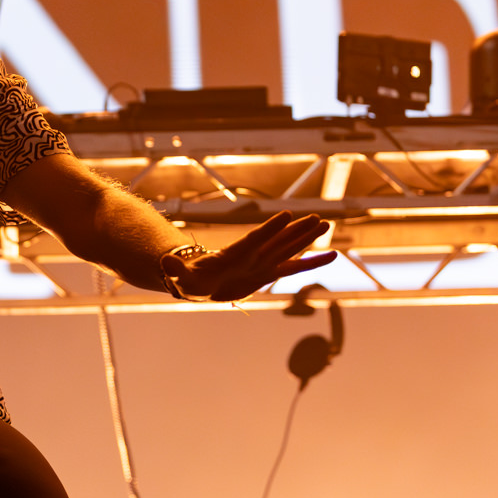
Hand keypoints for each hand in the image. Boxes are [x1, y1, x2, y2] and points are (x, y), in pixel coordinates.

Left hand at [161, 211, 336, 301]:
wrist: (196, 282)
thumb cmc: (188, 279)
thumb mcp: (179, 277)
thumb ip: (175, 270)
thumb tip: (165, 265)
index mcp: (233, 255)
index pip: (254, 240)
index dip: (268, 229)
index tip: (285, 215)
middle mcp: (251, 255)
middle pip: (277, 240)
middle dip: (296, 230)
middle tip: (317, 217)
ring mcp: (262, 263)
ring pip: (289, 249)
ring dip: (307, 239)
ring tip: (326, 225)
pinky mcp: (268, 273)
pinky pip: (294, 268)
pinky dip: (312, 262)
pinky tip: (332, 255)